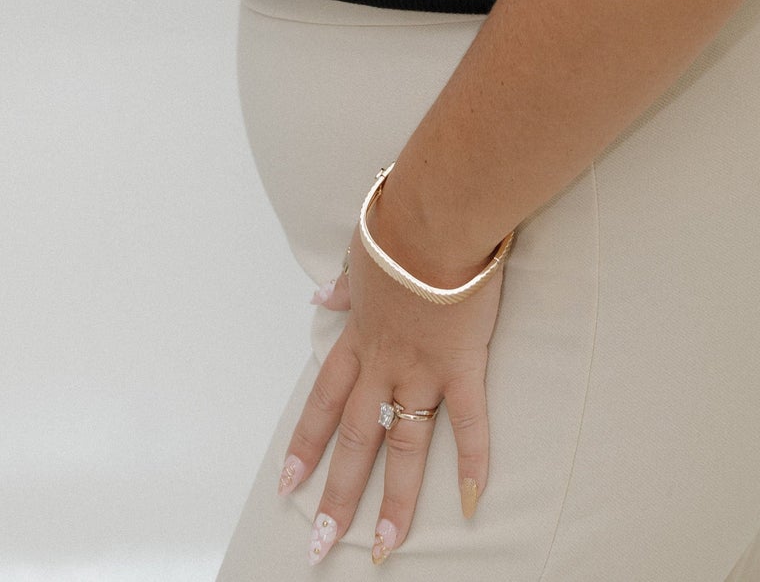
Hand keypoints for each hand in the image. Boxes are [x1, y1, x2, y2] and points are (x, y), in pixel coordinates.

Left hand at [276, 183, 505, 564]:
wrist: (434, 213)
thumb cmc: (399, 222)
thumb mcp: (359, 252)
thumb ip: (344, 285)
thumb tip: (323, 296)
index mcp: (359, 335)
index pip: (322, 400)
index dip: (305, 444)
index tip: (286, 482)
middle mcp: (383, 362)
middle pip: (354, 438)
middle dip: (336, 493)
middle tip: (320, 543)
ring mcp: (421, 368)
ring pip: (402, 445)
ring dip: (391, 500)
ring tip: (383, 548)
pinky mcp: (461, 363)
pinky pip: (470, 421)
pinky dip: (472, 461)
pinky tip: (468, 502)